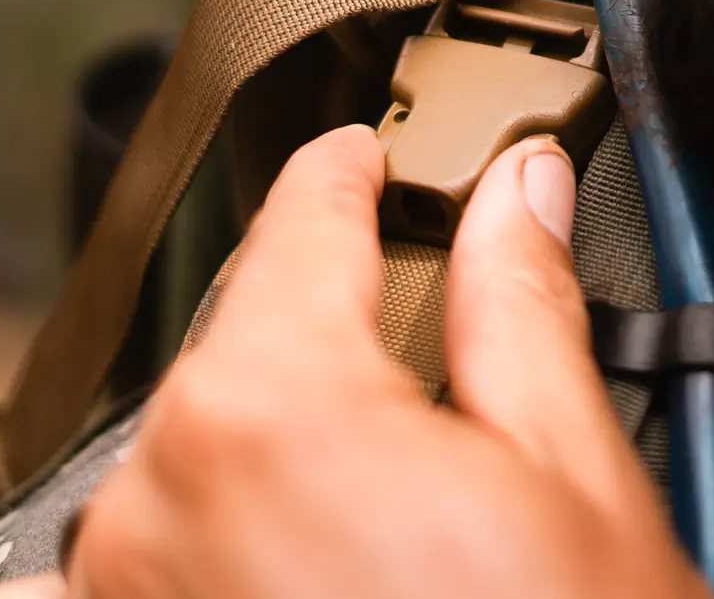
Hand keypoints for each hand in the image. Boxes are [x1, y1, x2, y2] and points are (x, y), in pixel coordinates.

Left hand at [0, 125, 707, 598]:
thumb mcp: (578, 478)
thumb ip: (525, 306)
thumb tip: (518, 194)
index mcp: (270, 410)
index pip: (302, 223)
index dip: (351, 172)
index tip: (369, 156)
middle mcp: (152, 501)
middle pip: (244, 344)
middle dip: (336, 334)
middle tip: (446, 380)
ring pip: (192, 457)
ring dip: (274, 451)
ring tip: (398, 520)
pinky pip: (135, 572)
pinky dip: (206, 552)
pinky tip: (305, 579)